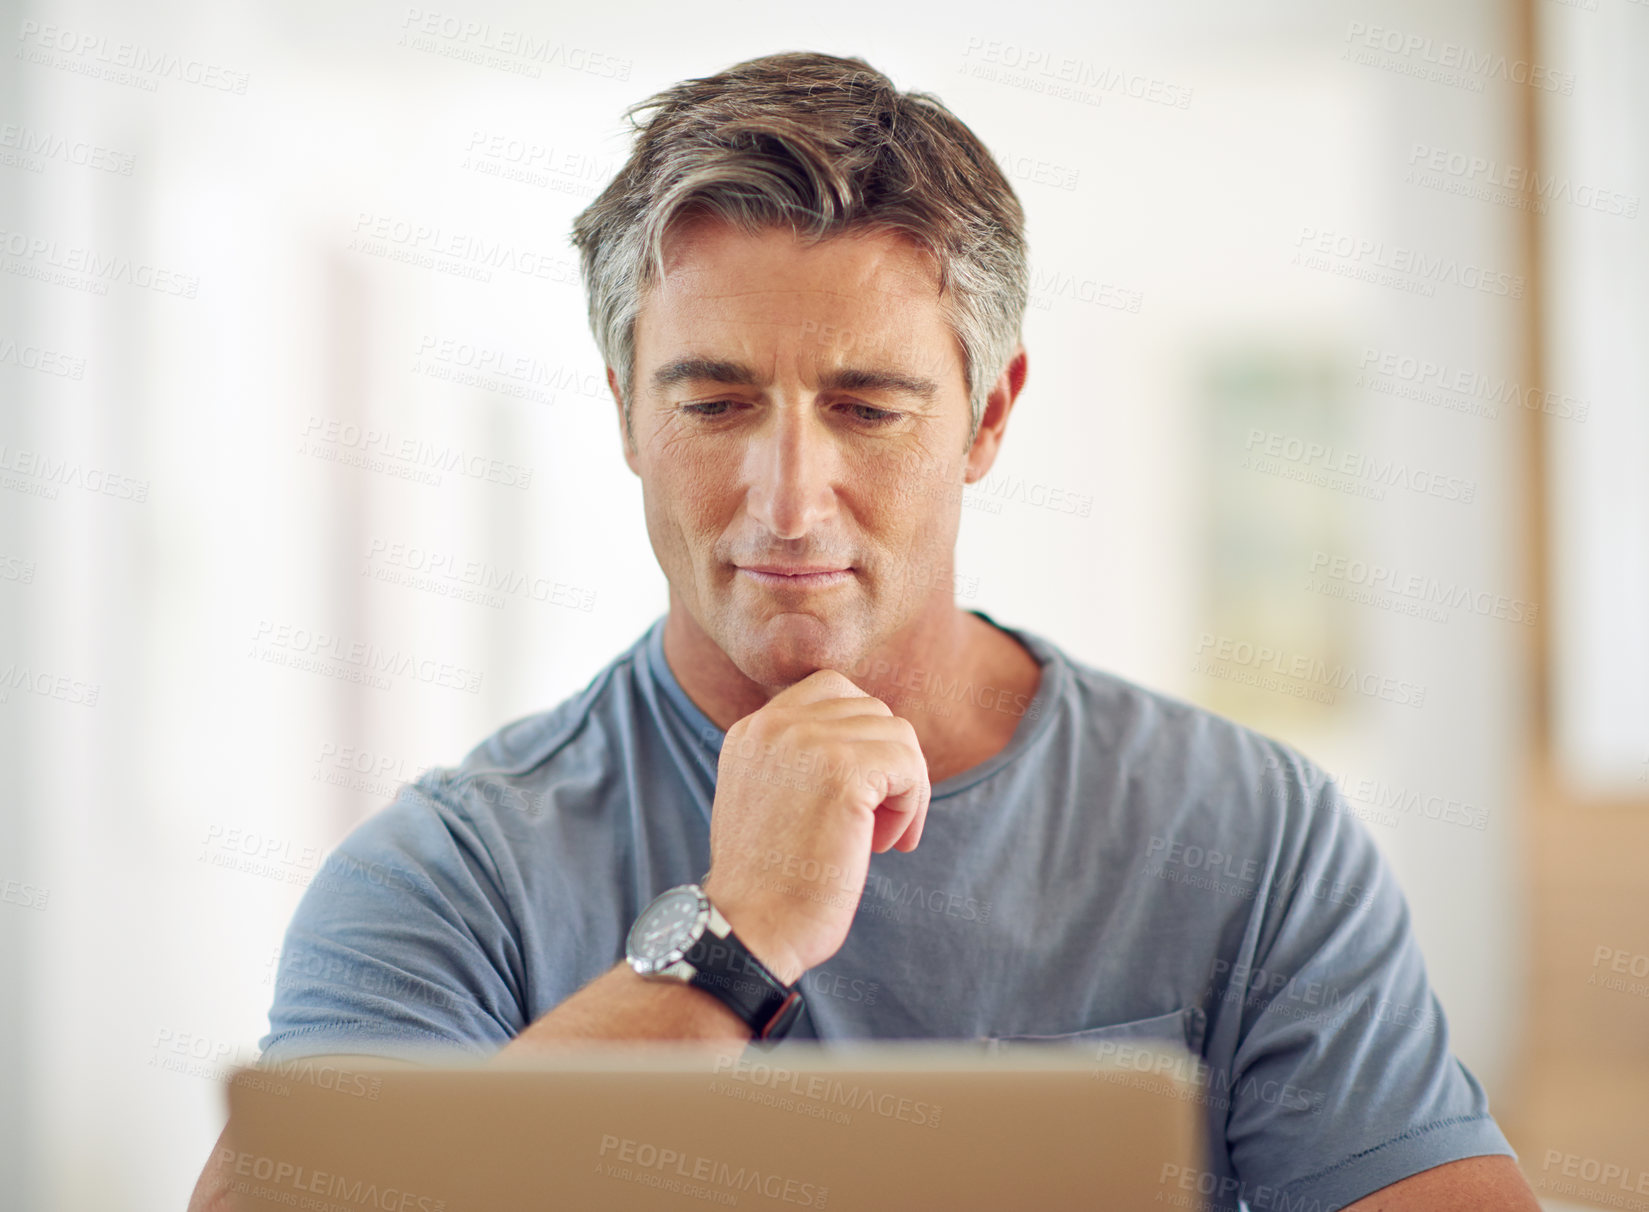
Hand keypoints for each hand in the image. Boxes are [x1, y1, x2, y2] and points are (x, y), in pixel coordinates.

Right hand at [700, 669, 930, 986]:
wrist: (748, 928)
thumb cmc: (768, 882)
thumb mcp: (769, 800)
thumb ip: (801, 760)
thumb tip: (873, 745)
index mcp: (752, 730)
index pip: (831, 692)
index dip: (860, 737)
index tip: (859, 792)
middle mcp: (774, 724)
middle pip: (871, 710)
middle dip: (886, 765)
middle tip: (875, 823)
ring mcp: (807, 742)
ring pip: (896, 734)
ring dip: (903, 788)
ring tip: (879, 839)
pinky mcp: (842, 770)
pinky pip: (908, 764)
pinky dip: (911, 805)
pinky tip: (884, 845)